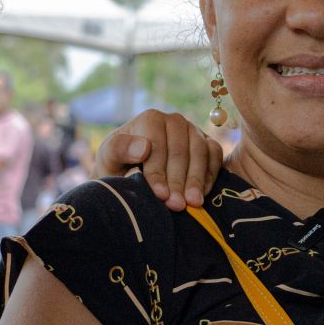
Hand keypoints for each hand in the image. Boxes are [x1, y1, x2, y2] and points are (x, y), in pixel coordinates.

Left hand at [95, 109, 224, 209]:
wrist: (132, 172)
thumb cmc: (118, 165)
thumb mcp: (108, 159)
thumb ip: (118, 150)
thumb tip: (143, 147)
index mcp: (150, 119)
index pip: (157, 144)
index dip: (158, 171)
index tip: (159, 194)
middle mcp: (174, 121)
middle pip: (180, 150)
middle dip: (178, 180)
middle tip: (176, 205)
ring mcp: (194, 131)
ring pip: (200, 152)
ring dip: (196, 180)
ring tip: (192, 203)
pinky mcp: (208, 143)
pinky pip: (215, 155)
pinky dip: (210, 175)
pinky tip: (201, 196)